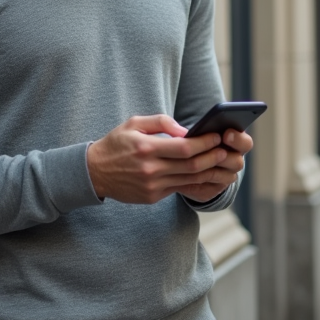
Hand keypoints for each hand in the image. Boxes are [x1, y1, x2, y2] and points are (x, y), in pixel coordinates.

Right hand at [86, 115, 238, 204]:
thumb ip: (161, 122)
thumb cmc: (116, 143)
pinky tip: (206, 175)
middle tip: (225, 150)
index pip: (184, 148)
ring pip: (189, 180)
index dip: (204, 143)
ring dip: (209, 172)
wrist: (94, 172)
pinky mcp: (152, 197)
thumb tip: (186, 130)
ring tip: (222, 163)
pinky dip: (195, 182)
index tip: (217, 136)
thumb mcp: (134, 123)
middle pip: (191, 166)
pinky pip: (179, 189)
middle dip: (212, 158)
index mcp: (146, 148)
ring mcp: (152, 186)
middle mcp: (150, 169)